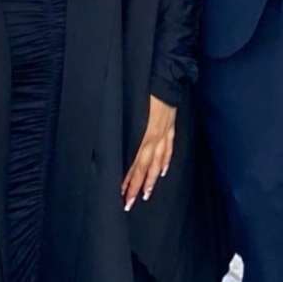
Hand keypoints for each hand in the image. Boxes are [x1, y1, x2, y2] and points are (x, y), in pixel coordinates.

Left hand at [122, 96, 176, 210]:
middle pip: (143, 168)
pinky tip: (162, 172)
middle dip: (135, 187)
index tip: (119, 193)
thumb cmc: (142, 90)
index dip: (126, 179)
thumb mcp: (126, 109)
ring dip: (150, 180)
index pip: (132, 163)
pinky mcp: (170, 128)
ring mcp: (163, 133)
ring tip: (145, 195)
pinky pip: (169, 149)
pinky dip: (165, 162)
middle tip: (129, 203)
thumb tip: (112, 147)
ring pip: (157, 162)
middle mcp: (153, 137)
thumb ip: (120, 128)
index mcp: (141, 134)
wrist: (163, 77)